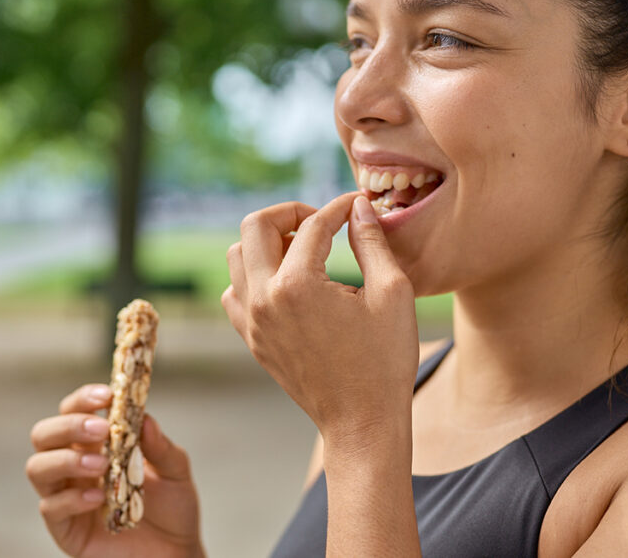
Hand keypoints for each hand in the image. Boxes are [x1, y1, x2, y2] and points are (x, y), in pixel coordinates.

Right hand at [26, 384, 203, 557]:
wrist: (177, 552)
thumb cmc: (173, 507)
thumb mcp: (176, 471)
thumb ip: (160, 446)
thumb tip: (145, 418)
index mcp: (98, 444)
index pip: (74, 411)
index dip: (84, 399)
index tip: (106, 395)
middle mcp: (75, 465)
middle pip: (44, 435)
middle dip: (68, 425)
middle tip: (101, 429)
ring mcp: (66, 496)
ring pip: (38, 468)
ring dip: (67, 459)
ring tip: (101, 463)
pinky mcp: (64, 528)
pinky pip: (51, 507)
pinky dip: (72, 498)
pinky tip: (98, 497)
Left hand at [222, 193, 419, 445]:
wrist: (363, 422)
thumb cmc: (385, 360)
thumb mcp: (392, 292)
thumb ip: (372, 241)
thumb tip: (359, 207)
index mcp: (299, 285)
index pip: (313, 224)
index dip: (340, 208)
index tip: (358, 205)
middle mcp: (264, 299)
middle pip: (255, 226)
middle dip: (290, 212)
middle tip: (321, 220)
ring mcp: (252, 322)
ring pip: (236, 256)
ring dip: (267, 242)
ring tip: (304, 250)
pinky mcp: (252, 340)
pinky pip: (235, 293)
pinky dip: (254, 277)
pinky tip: (288, 284)